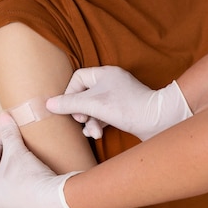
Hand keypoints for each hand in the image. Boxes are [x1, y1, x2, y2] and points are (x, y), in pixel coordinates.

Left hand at [0, 113, 98, 207]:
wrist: (55, 199)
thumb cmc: (29, 179)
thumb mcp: (15, 152)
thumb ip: (8, 133)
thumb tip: (3, 116)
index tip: (7, 125)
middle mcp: (1, 198)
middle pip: (1, 165)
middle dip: (9, 147)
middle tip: (17, 132)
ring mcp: (17, 202)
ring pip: (15, 172)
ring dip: (20, 157)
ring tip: (28, 143)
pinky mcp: (34, 201)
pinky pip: (28, 179)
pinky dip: (31, 167)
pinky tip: (39, 158)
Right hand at [47, 66, 191, 140]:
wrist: (159, 121)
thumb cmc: (128, 108)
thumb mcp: (94, 104)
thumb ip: (70, 103)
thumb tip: (48, 104)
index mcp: (105, 73)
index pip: (78, 78)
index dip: (70, 93)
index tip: (70, 108)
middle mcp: (111, 82)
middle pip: (84, 94)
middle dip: (80, 111)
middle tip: (82, 120)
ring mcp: (117, 97)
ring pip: (93, 107)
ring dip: (89, 121)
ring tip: (93, 132)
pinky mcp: (123, 111)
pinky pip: (103, 115)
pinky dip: (98, 124)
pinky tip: (99, 134)